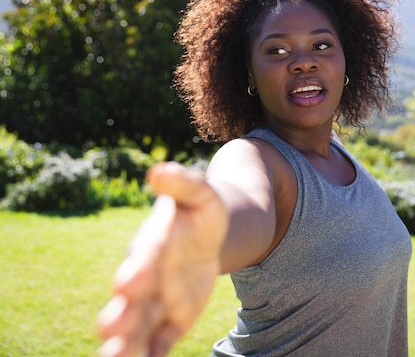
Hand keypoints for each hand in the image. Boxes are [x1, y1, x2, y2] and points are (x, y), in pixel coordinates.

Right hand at [97, 162, 228, 356]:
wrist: (208, 237)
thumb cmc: (200, 212)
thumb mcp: (200, 195)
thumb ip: (183, 184)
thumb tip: (158, 171)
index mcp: (155, 245)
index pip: (144, 257)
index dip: (137, 269)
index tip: (129, 282)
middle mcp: (149, 277)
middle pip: (132, 298)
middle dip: (122, 314)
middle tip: (110, 330)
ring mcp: (158, 301)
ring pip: (139, 326)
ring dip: (127, 343)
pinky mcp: (172, 320)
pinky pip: (160, 342)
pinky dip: (150, 356)